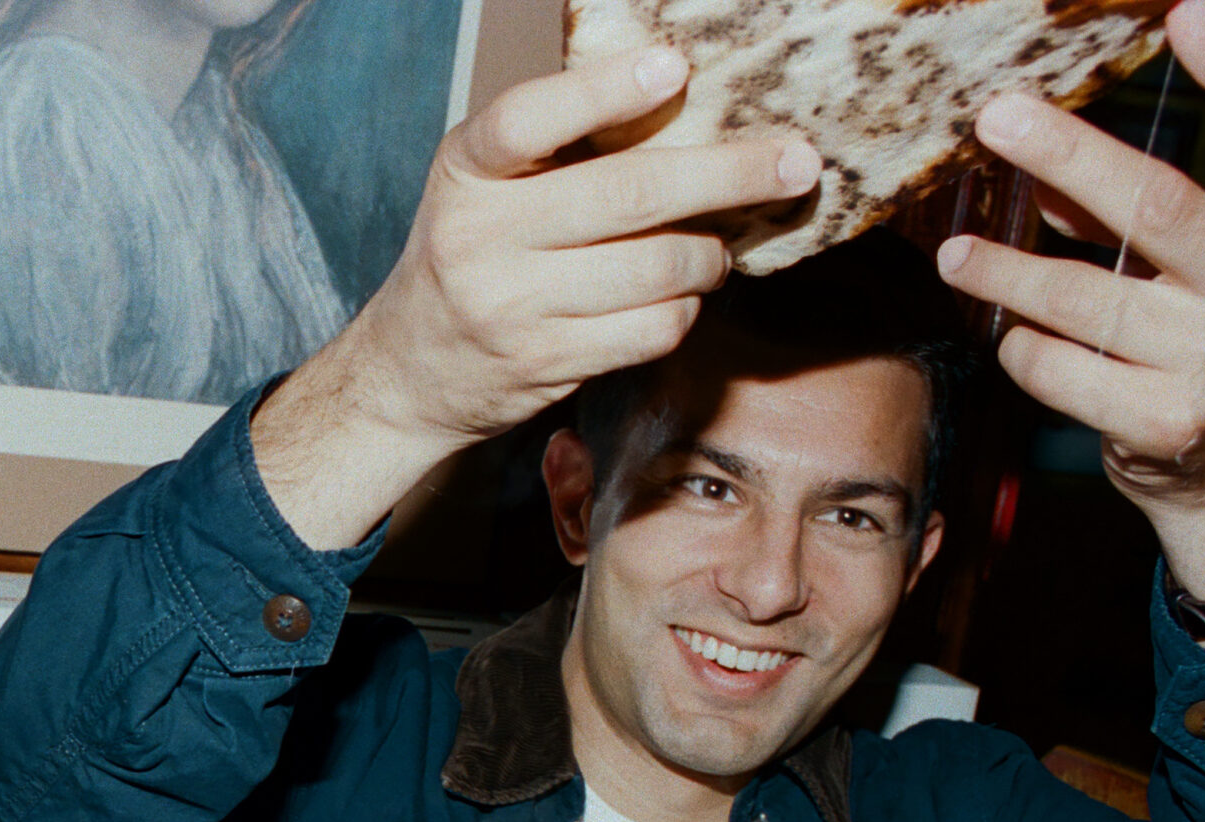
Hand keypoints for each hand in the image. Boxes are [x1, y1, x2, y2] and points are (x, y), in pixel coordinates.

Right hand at [255, 47, 820, 547]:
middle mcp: (480, 237)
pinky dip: (686, 309)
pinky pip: (652, 329)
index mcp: (466, 172)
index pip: (528, 120)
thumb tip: (684, 98)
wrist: (410, 370)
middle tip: (794, 161)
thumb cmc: (473, 253)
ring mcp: (513, 307)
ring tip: (718, 248)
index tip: (674, 67)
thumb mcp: (486, 184)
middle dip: (730, 174)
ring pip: (656, 269)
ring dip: (710, 255)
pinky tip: (680, 297)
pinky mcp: (546, 363)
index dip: (603, 91)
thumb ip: (557, 145)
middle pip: (629, 194)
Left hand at [939, 0, 1204, 589]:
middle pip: (1161, 207)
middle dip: (1071, 155)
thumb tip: (1041, 161)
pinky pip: (1063, 370)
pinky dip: (1025, 350)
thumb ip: (1134, 211)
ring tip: (955, 255)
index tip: (1190, 12)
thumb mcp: (1198, 265)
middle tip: (998, 118)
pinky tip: (1014, 339)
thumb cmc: (1204, 337)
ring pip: (1089, 300)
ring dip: (1010, 272)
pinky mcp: (1166, 420)